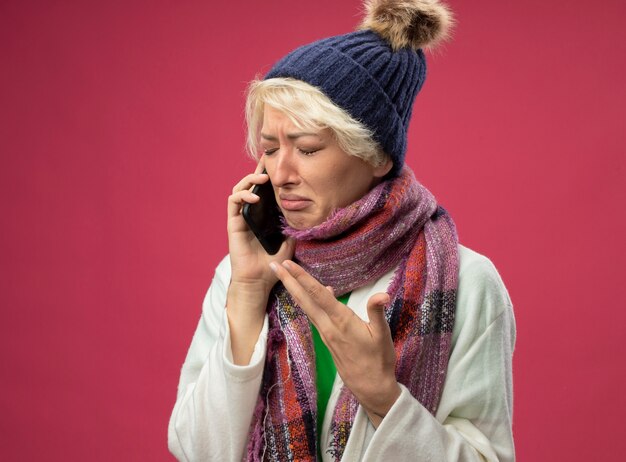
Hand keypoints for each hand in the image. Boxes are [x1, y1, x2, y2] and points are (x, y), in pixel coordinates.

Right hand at [226, 159, 293, 364]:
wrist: (259, 281)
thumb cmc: (272, 265)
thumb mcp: (290, 243)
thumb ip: (294, 229)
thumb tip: (306, 218)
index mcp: (261, 216)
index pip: (262, 191)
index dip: (266, 176)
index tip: (275, 164)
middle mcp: (249, 215)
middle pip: (248, 185)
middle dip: (256, 172)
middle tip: (267, 163)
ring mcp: (240, 218)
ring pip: (238, 190)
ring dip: (248, 181)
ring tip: (262, 179)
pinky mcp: (233, 224)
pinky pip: (233, 203)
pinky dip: (242, 195)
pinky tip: (255, 196)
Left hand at [270, 260, 400, 426]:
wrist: (370, 388)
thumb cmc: (378, 361)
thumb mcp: (383, 336)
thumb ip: (378, 313)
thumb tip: (382, 295)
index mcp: (341, 322)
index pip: (318, 295)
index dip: (303, 278)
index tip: (288, 264)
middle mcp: (329, 326)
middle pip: (305, 300)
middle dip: (289, 281)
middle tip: (274, 265)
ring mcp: (326, 334)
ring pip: (308, 308)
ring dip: (295, 291)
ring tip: (285, 276)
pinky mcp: (328, 339)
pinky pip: (315, 316)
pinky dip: (310, 302)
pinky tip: (316, 294)